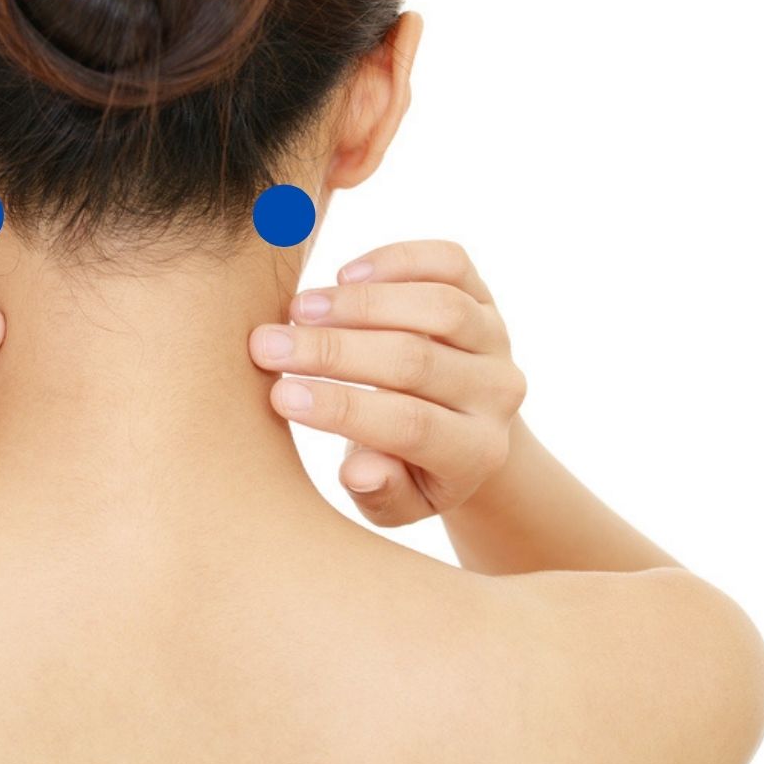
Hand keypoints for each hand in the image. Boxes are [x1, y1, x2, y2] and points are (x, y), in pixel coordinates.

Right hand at [248, 240, 526, 526]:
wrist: (459, 428)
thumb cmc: (406, 468)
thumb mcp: (393, 501)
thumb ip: (379, 493)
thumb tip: (359, 471)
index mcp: (475, 452)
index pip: (410, 425)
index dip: (341, 408)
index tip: (278, 395)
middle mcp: (497, 392)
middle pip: (416, 361)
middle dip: (331, 351)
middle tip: (265, 345)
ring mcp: (496, 338)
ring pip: (437, 306)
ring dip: (357, 304)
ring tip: (296, 309)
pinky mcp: (484, 294)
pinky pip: (449, 263)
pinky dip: (397, 261)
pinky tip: (343, 275)